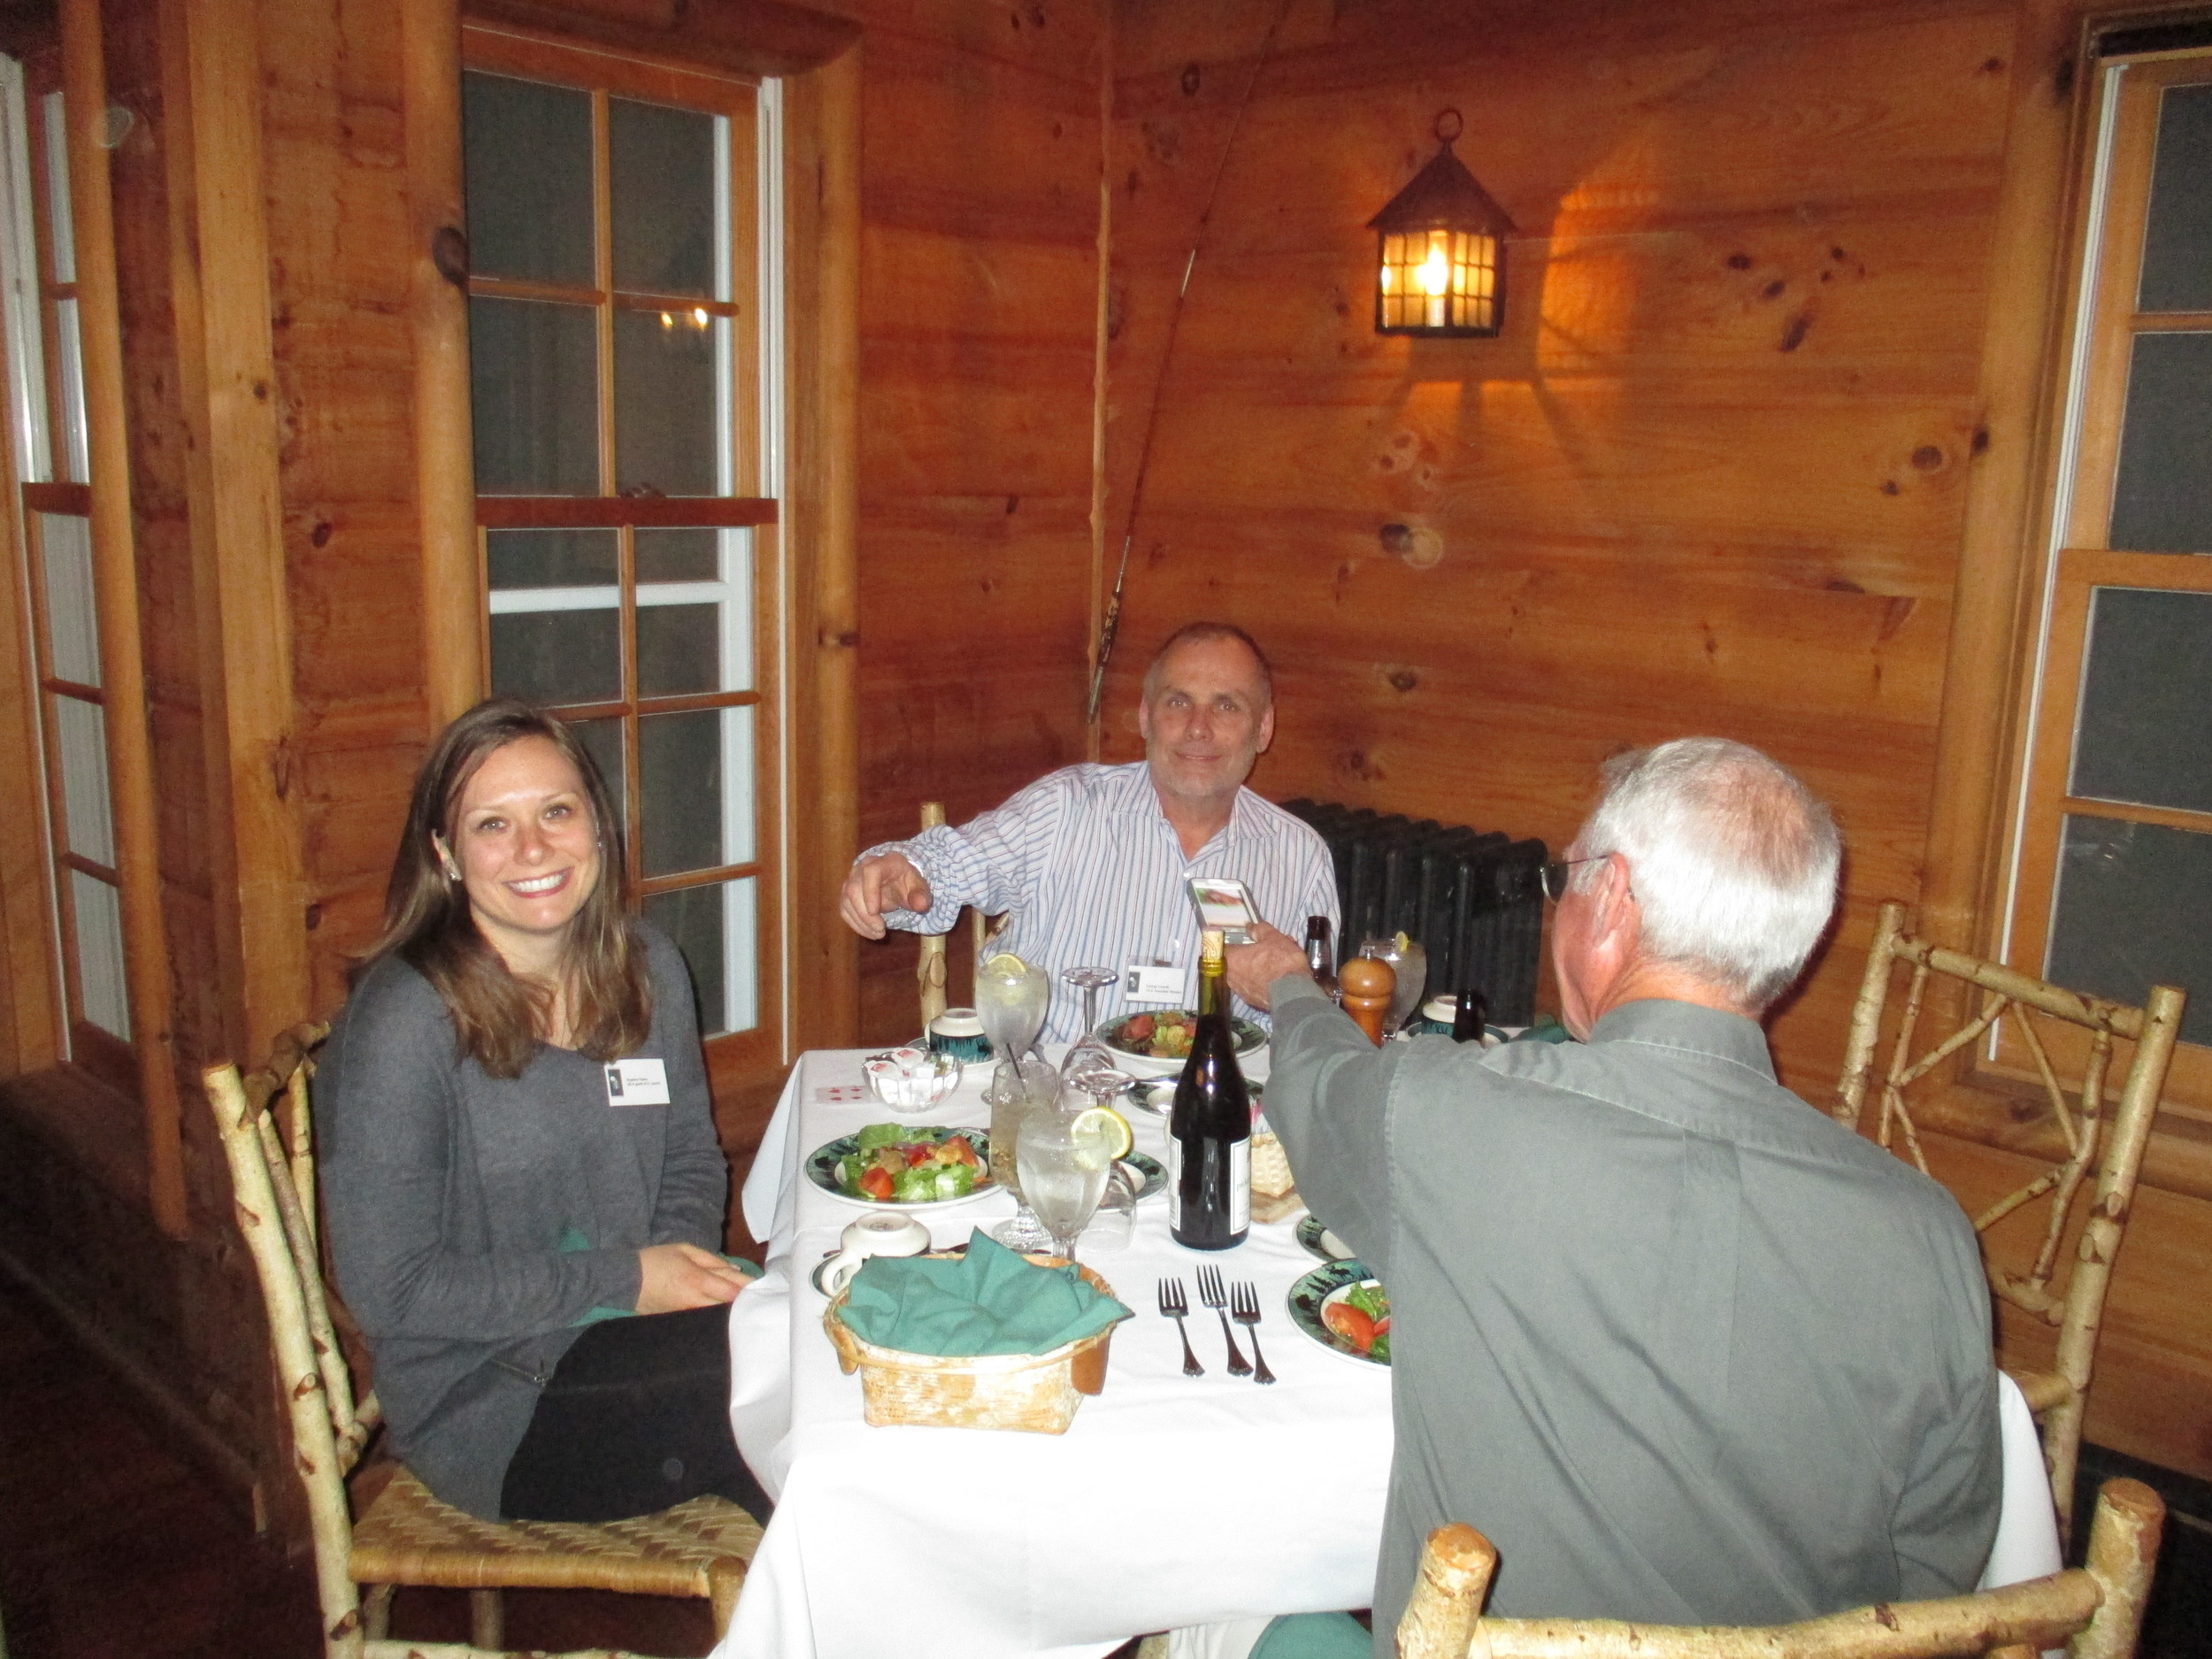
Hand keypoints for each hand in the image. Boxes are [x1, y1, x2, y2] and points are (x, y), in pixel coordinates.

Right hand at [636, 1242, 752, 1313]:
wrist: (625, 1281)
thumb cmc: (656, 1260)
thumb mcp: (685, 1250)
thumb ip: (713, 1260)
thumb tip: (736, 1272)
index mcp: (696, 1279)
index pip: (731, 1290)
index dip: (748, 1290)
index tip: (762, 1289)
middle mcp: (693, 1301)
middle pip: (727, 1308)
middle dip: (743, 1304)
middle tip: (758, 1300)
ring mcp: (686, 1315)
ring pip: (716, 1318)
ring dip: (730, 1313)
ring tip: (743, 1308)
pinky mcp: (679, 1323)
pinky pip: (702, 1322)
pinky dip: (714, 1318)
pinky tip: (723, 1316)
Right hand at [838, 851, 933, 939]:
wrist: (896, 880)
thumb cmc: (907, 883)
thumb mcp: (919, 887)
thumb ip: (920, 895)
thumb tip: (921, 905)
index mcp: (883, 863)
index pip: (870, 872)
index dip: (870, 892)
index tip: (875, 912)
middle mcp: (861, 868)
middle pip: (853, 890)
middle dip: (865, 914)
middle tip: (881, 931)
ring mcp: (851, 880)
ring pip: (846, 901)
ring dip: (860, 922)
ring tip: (878, 935)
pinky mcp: (846, 894)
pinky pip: (844, 910)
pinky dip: (855, 924)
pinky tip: (869, 933)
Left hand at [1225, 922, 1314, 1010]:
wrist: (1293, 993)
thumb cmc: (1280, 962)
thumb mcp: (1273, 938)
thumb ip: (1259, 930)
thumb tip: (1250, 927)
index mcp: (1231, 959)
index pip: (1222, 948)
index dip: (1231, 942)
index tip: (1240, 939)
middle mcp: (1231, 977)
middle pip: (1237, 961)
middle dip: (1250, 954)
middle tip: (1265, 949)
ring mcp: (1241, 991)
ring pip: (1247, 974)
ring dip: (1259, 967)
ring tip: (1277, 962)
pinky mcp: (1253, 1001)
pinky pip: (1255, 985)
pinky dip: (1263, 980)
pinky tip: (1277, 976)